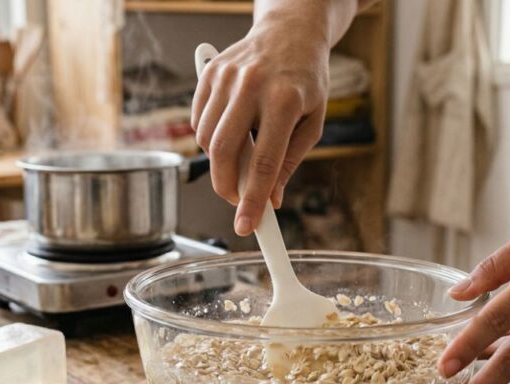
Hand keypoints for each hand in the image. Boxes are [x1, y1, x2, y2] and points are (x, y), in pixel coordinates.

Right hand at [191, 17, 328, 235]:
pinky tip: (229, 133)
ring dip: (218, 162)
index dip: (254, 200)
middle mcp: (251, 86)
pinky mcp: (209, 74)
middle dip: (227, 187)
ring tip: (240, 158)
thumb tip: (271, 199)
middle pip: (225, 153)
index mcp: (284, 100)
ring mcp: (226, 77)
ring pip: (207, 140)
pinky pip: (198, 121)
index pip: (264, 163)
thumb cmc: (305, 79)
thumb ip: (289, 162)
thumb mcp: (311, 122)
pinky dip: (208, 139)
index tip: (247, 226)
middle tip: (237, 199)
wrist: (290, 32)